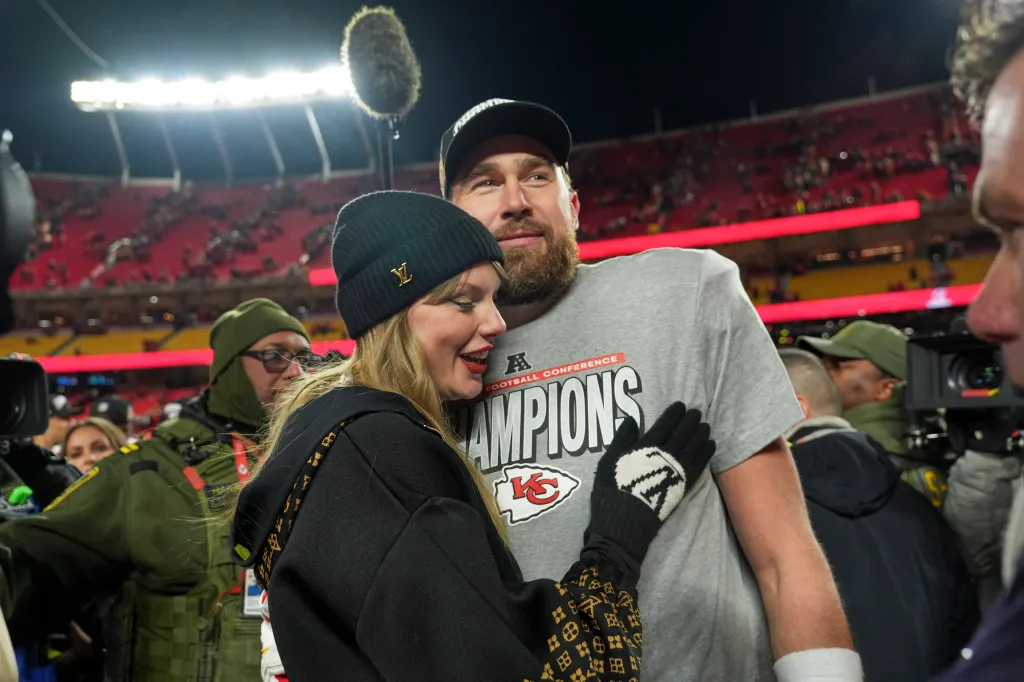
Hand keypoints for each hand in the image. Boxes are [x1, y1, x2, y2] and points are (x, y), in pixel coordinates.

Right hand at [587, 402, 715, 562]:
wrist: (626, 520)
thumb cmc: (613, 489)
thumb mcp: (609, 460)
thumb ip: (622, 439)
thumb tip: (632, 420)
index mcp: (646, 446)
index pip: (665, 424)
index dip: (674, 414)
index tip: (680, 405)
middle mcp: (665, 455)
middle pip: (682, 432)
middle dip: (690, 420)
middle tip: (697, 412)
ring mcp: (677, 469)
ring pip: (694, 446)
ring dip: (701, 434)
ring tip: (705, 425)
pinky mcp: (684, 484)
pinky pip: (699, 463)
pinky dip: (706, 452)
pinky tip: (710, 444)